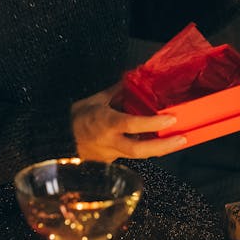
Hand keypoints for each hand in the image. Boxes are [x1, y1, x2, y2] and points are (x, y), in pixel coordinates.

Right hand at [70, 83, 187, 161]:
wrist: (57, 141)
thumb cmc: (74, 119)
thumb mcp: (95, 100)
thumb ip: (117, 91)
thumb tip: (132, 78)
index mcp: (106, 123)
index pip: (132, 124)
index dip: (153, 123)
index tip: (170, 118)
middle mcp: (110, 141)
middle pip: (140, 150)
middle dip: (164, 147)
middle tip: (182, 139)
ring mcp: (111, 154)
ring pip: (139, 155)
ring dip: (159, 149)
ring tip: (177, 140)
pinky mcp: (112, 161)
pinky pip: (132, 154)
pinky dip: (145, 148)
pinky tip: (157, 142)